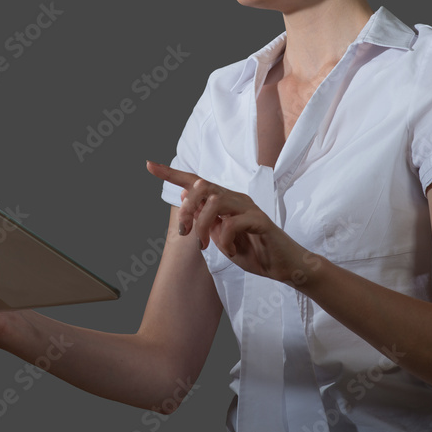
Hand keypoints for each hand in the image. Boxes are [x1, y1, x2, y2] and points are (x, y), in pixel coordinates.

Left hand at [146, 160, 310, 282]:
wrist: (283, 267)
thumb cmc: (253, 251)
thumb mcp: (221, 237)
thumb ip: (205, 219)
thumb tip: (186, 195)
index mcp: (225, 201)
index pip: (196, 182)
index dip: (172, 173)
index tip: (149, 165)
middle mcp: (236, 198)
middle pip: (202, 186)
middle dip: (187, 208)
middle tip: (184, 233)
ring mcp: (249, 207)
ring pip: (216, 202)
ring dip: (202, 226)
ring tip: (203, 246)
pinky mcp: (260, 221)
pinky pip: (233, 223)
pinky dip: (224, 240)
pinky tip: (229, 250)